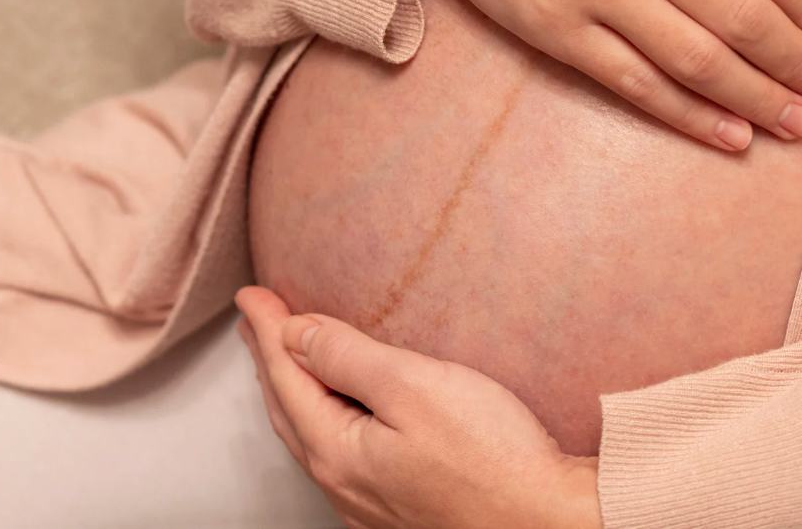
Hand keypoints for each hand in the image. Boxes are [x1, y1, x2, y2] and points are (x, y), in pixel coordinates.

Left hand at [235, 286, 601, 528]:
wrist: (551, 522)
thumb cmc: (492, 456)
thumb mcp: (412, 386)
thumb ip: (347, 357)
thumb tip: (296, 334)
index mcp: (338, 452)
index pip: (286, 376)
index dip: (267, 329)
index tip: (250, 295)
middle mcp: (344, 485)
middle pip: (289, 408)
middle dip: (269, 358)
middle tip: (255, 319)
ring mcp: (370, 503)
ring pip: (310, 433)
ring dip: (292, 388)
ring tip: (284, 356)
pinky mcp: (400, 507)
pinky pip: (337, 451)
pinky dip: (321, 414)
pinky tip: (335, 408)